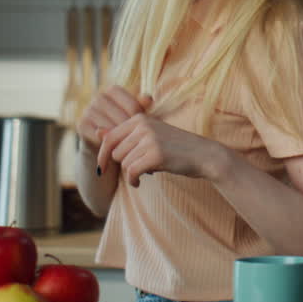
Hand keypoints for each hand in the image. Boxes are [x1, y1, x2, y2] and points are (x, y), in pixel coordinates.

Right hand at [76, 86, 151, 151]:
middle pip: (120, 117)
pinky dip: (106, 142)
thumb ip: (144, 106)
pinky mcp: (81, 124)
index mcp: (114, 90)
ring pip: (109, 127)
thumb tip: (148, 99)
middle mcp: (99, 97)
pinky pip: (97, 135)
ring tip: (128, 145)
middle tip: (137, 141)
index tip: (144, 129)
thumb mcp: (137, 115)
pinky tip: (115, 147)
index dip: (140, 120)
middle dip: (130, 130)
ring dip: (119, 138)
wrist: (107, 141)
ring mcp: (88, 110)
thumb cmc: (127, 124)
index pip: (133, 106)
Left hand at [97, 113, 222, 187]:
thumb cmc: (177, 147)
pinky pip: (132, 172)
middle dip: (124, 164)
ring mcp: (150, 139)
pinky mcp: (155, 155)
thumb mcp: (150, 136)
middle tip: (139, 167)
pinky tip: (139, 183)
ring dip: (131, 173)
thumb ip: (125, 134)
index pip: (109, 137)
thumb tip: (98, 131)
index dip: (103, 155)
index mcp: (140, 118)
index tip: (102, 168)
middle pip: (115, 152)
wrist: (204, 155)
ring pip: (124, 163)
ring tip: (145, 173)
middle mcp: (143, 126)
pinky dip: (133, 181)